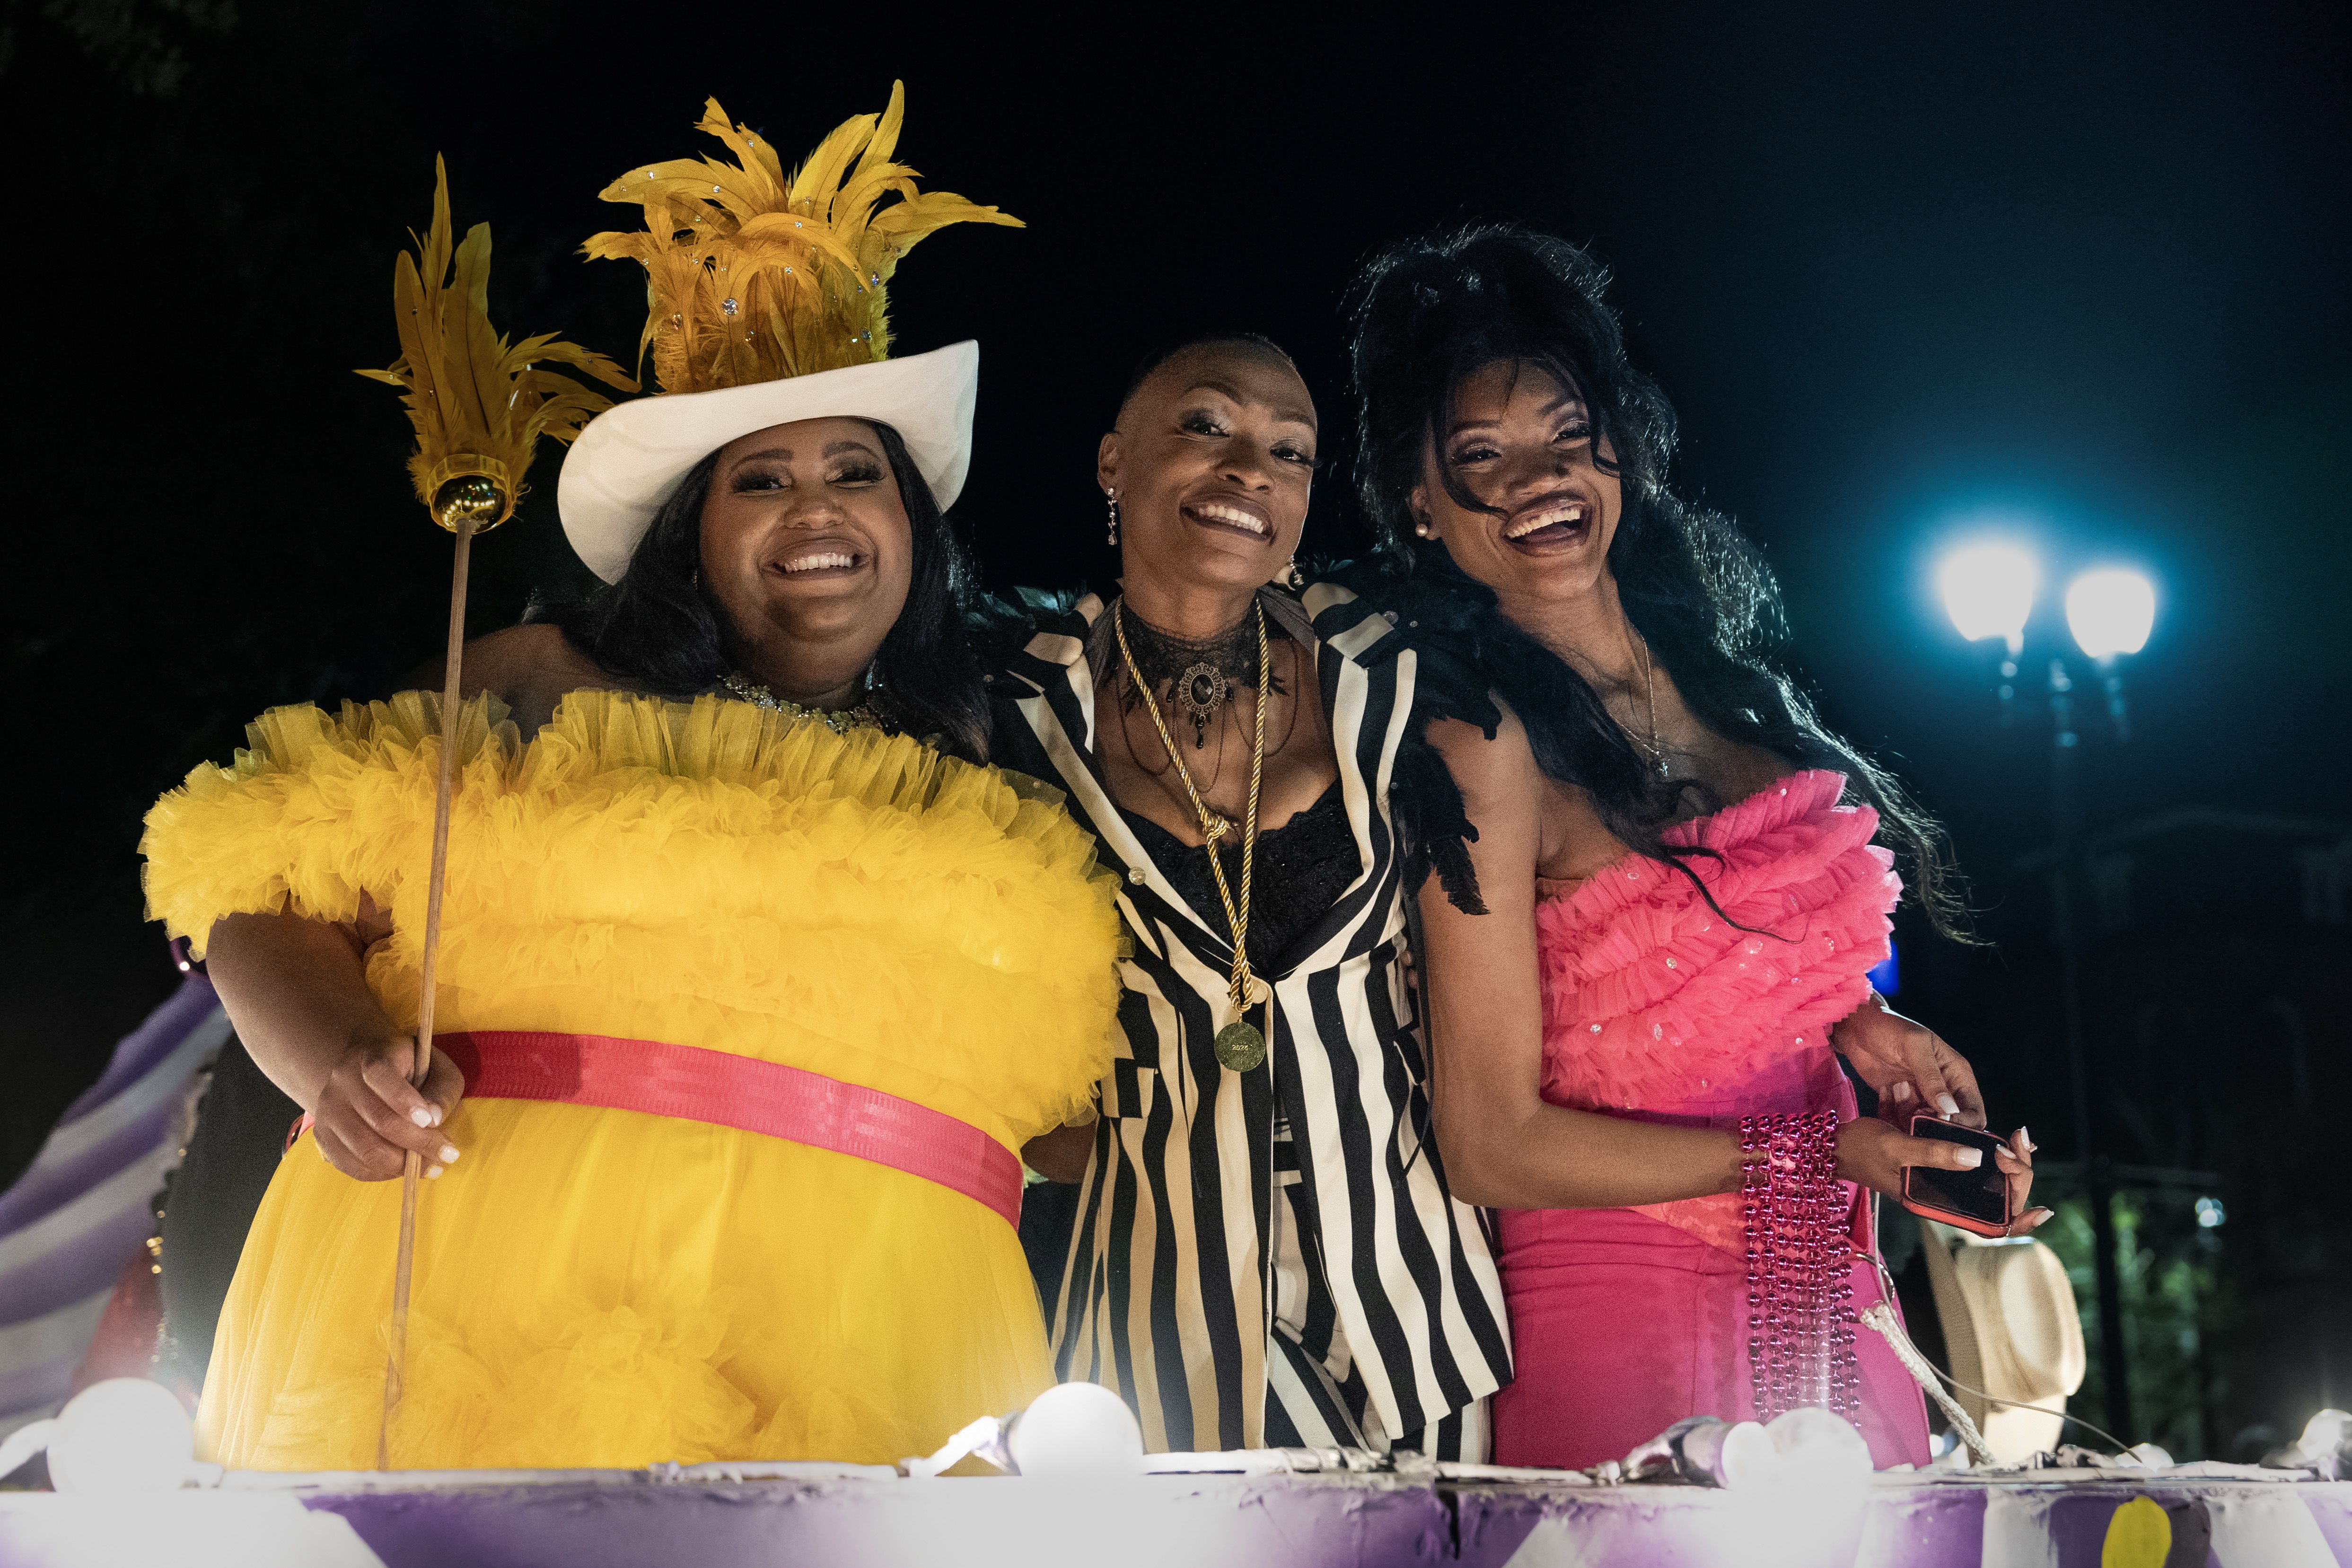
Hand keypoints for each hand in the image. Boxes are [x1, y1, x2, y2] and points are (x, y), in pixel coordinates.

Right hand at [309, 1034, 465, 1181]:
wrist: (364, 1074)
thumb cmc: (411, 1072)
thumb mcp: (437, 1068)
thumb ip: (442, 1090)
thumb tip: (435, 1119)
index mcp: (371, 1057)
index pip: (381, 1075)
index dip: (404, 1100)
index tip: (430, 1121)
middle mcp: (342, 1082)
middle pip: (379, 1120)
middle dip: (418, 1143)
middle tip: (448, 1154)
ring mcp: (328, 1111)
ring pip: (364, 1149)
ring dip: (403, 1165)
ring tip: (432, 1167)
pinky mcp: (323, 1137)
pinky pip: (351, 1165)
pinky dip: (382, 1174)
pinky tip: (405, 1170)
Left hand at [1832, 992, 1985, 1128]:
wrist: (1857, 1027)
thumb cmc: (1889, 1027)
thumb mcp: (1914, 1045)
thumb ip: (1931, 1077)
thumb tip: (1950, 1110)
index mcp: (1957, 1075)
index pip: (1974, 1112)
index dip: (1963, 1124)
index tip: (1939, 1121)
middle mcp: (1944, 1090)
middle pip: (1952, 1126)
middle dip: (1935, 1127)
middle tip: (1914, 1114)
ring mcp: (1922, 1098)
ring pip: (1926, 1127)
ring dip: (1911, 1118)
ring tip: (1897, 1091)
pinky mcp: (1901, 1103)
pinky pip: (1904, 1122)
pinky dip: (1895, 1116)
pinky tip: (1886, 1092)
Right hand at [1836, 1118, 2050, 1234]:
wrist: (1835, 1145)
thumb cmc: (1860, 1149)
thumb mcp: (1896, 1147)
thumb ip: (1934, 1154)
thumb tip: (1978, 1157)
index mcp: (1936, 1203)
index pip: (1990, 1224)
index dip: (2020, 1219)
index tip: (2043, 1208)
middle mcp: (1944, 1197)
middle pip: (1998, 1198)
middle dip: (2018, 1172)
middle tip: (2018, 1142)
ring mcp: (1943, 1181)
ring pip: (1991, 1180)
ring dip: (2011, 1161)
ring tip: (2018, 1137)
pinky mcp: (1938, 1163)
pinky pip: (1976, 1164)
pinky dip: (1994, 1152)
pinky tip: (2003, 1139)